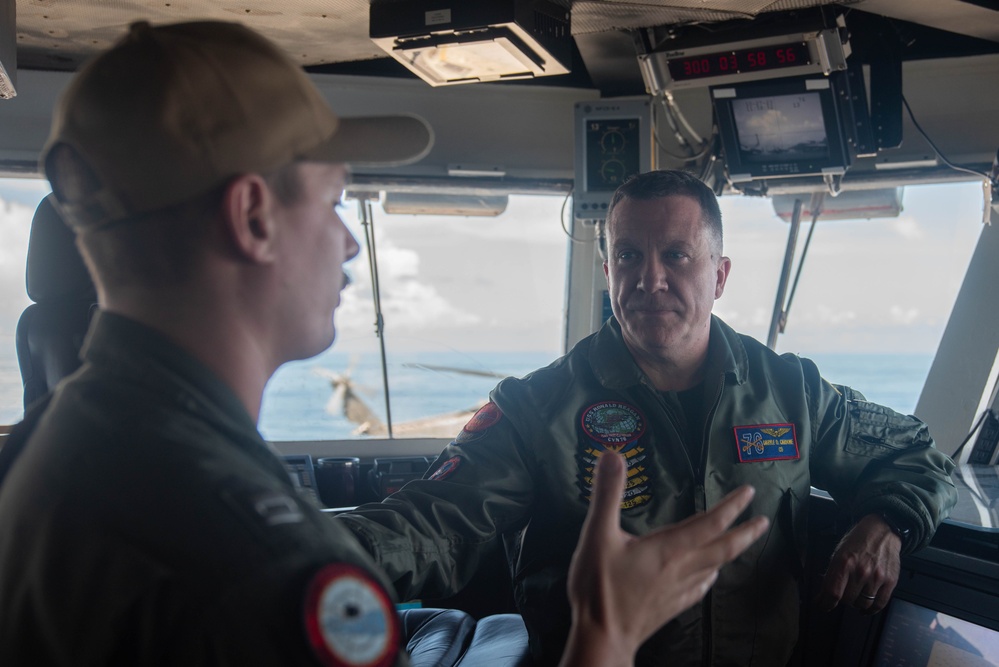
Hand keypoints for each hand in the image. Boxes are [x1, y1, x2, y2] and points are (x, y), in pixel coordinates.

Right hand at [559, 451, 769, 666]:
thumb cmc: (599, 588)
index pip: (710, 523)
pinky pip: (699, 588)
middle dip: (746, 533)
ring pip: (714, 567)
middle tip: (764, 522)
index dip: (731, 506)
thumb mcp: (597, 534)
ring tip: (740, 544)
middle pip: (723, 548)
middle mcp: (680, 568)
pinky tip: (709, 577)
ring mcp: (677, 590)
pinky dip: (709, 578)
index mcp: (668, 548)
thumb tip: (612, 456)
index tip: (748, 493)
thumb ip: (606, 494)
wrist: (601, 636)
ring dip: (731, 552)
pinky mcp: (670, 606)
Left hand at [816, 514, 901, 613]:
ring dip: (856, 603)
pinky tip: (866, 608)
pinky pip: (879, 604)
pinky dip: (871, 609)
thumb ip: (831, 574)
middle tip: (842, 594)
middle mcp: (861, 571)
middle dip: (842, 599)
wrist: (882, 531)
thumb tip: (822, 596)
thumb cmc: (858, 541)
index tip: (823, 606)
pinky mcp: (890, 581)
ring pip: (862, 604)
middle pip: (847, 600)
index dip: (825, 603)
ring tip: (854, 597)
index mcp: (844, 562)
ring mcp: (877, 577)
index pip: (832, 592)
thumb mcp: (838, 553)